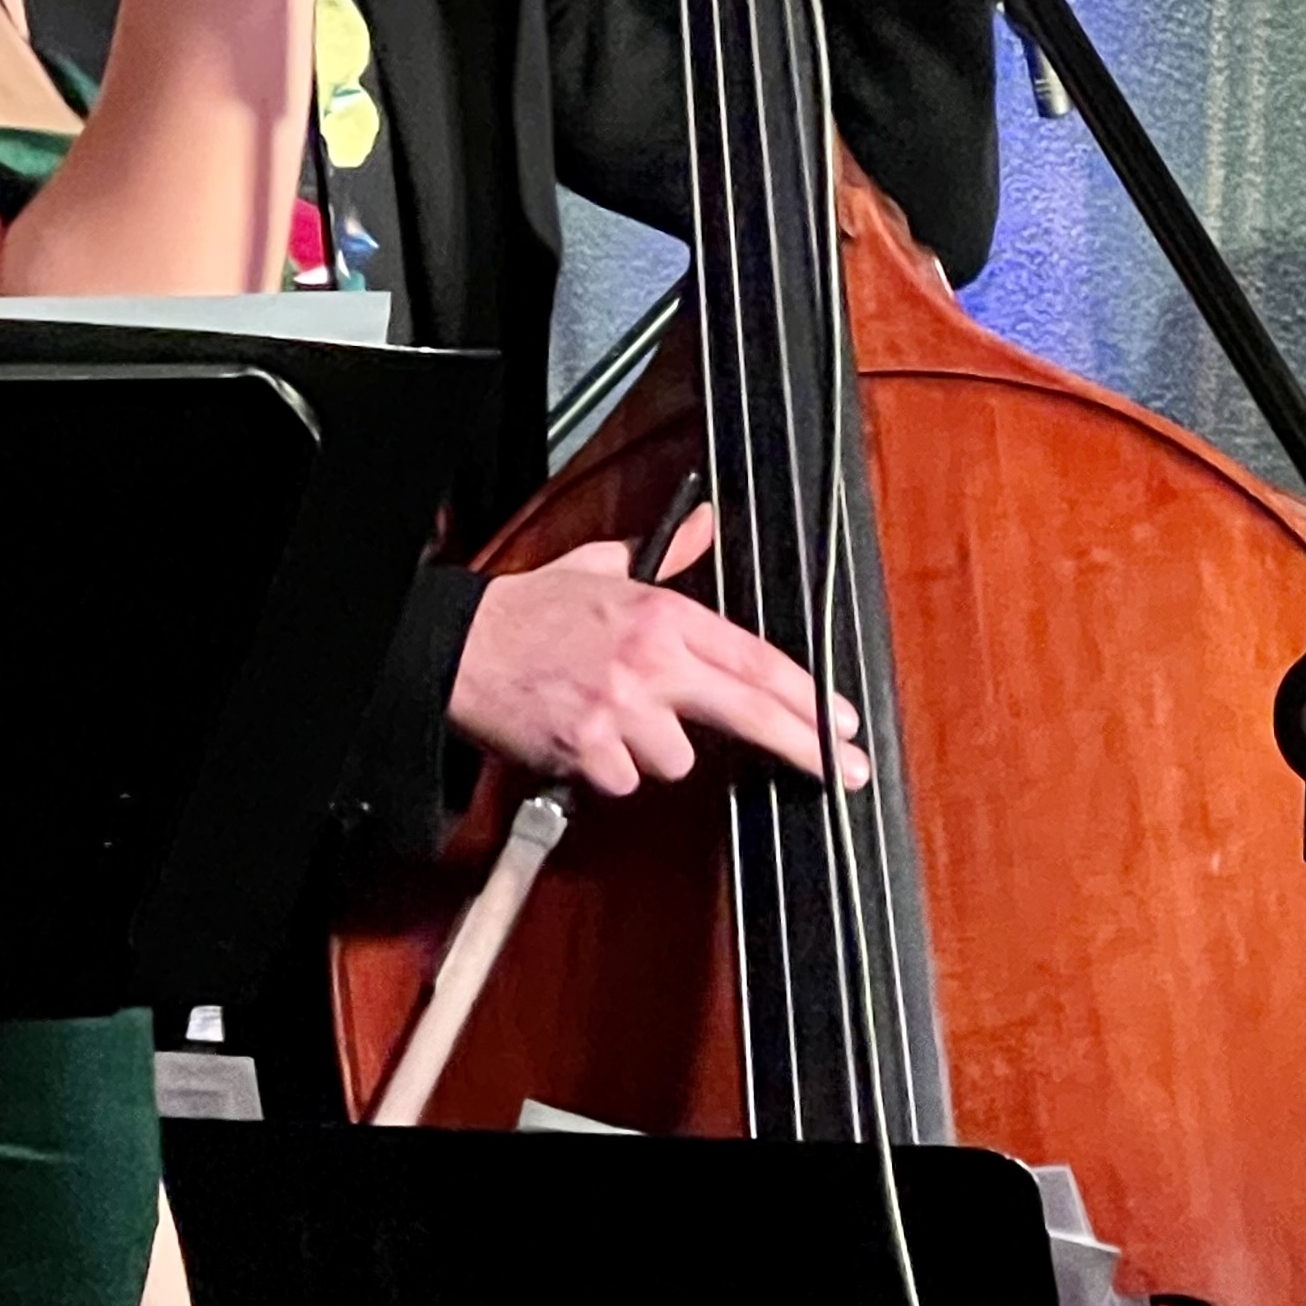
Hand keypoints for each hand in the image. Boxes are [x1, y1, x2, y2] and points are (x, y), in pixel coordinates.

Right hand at [446, 503, 868, 798]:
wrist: (462, 648)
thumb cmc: (531, 610)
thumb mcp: (600, 565)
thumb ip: (663, 552)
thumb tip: (704, 525)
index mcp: (661, 614)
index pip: (753, 658)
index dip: (805, 694)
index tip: (840, 719)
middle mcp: (651, 661)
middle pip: (749, 711)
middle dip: (805, 744)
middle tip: (843, 768)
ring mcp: (623, 710)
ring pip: (677, 759)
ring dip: (654, 748)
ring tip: (612, 716)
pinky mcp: (593, 753)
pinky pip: (628, 780)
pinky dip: (611, 769)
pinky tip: (585, 737)